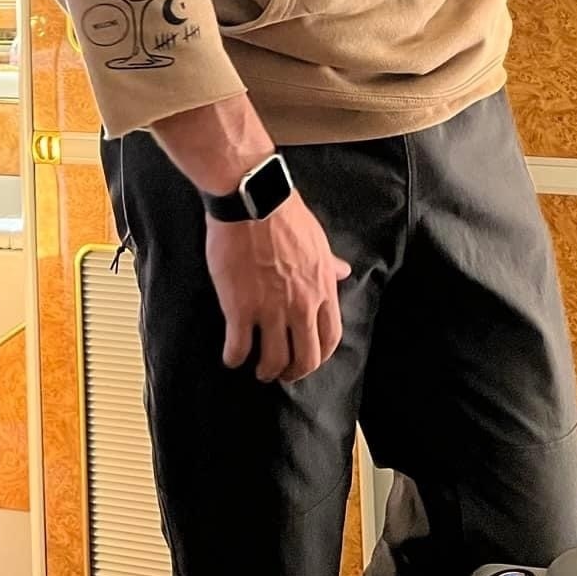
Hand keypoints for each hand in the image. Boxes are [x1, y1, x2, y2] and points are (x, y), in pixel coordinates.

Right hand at [206, 194, 351, 384]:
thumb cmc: (285, 215)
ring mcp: (270, 309)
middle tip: (283, 374)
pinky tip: (231, 357)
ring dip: (266, 370)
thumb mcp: (317, 240)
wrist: (253, 201)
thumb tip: (344, 271)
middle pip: (305, 358)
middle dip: (294, 372)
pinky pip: (239, 347)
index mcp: (322, 289)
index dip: (319, 356)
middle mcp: (301, 305)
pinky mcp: (240, 307)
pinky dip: (235, 358)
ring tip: (259, 370)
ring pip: (273, 359)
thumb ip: (329, 264)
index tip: (308, 359)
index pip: (330, 338)